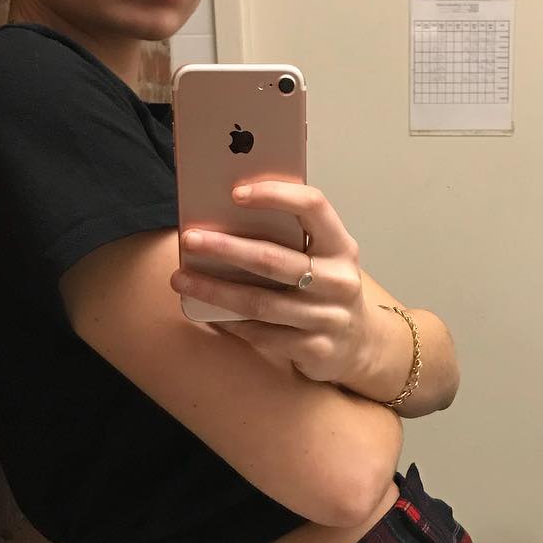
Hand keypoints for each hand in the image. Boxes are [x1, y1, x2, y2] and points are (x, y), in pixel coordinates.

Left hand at [170, 181, 374, 383]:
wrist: (359, 345)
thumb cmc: (326, 290)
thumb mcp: (322, 258)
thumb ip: (291, 239)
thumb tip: (226, 216)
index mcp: (341, 246)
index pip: (313, 207)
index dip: (275, 195)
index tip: (235, 193)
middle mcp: (339, 280)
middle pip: (274, 259)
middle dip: (226, 247)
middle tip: (190, 239)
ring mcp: (329, 318)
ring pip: (260, 302)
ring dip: (215, 290)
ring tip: (182, 279)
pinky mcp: (315, 349)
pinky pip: (262, 334)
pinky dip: (231, 322)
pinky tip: (208, 312)